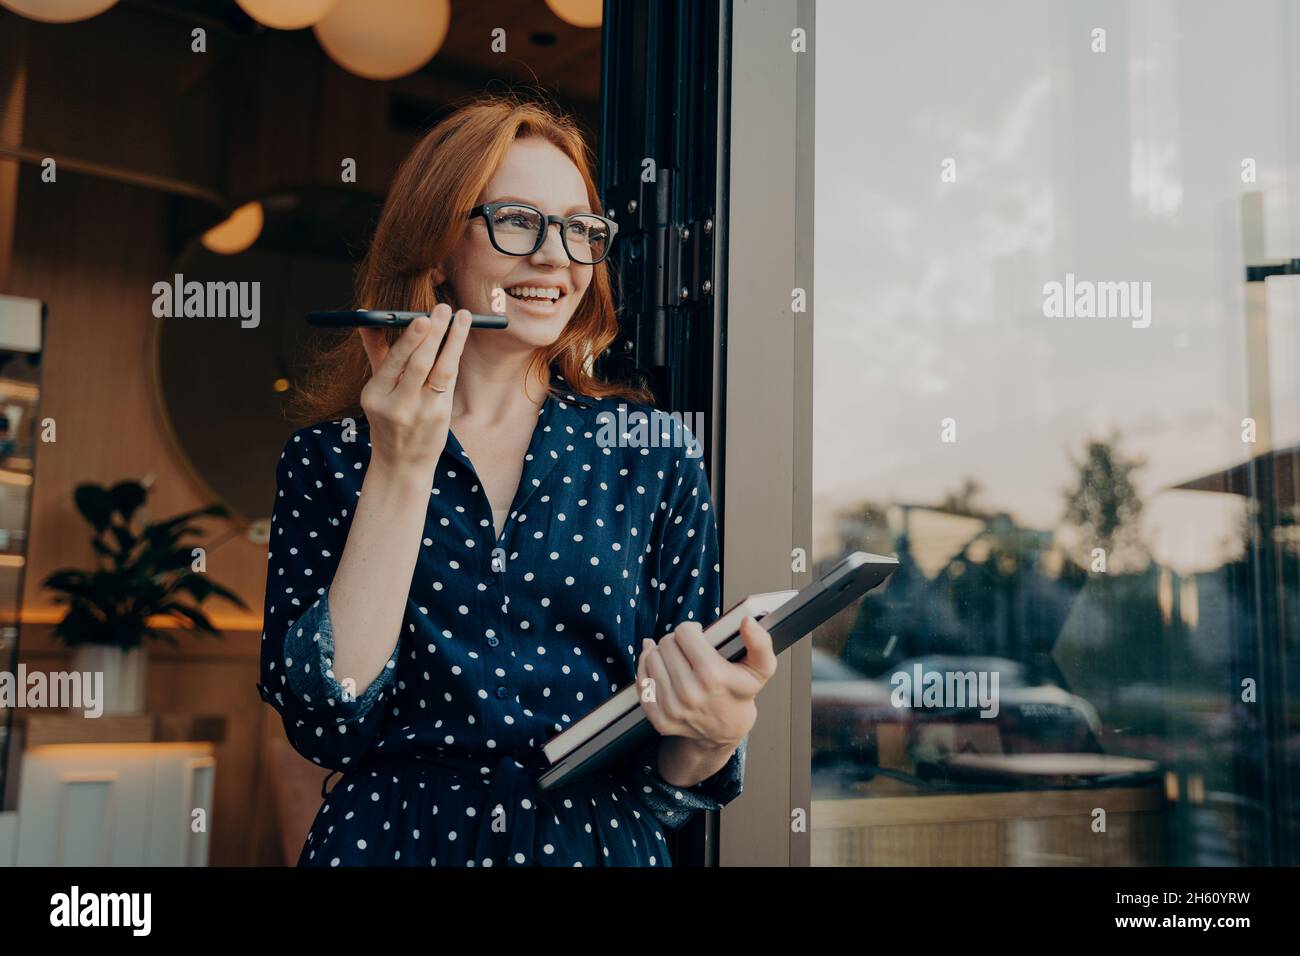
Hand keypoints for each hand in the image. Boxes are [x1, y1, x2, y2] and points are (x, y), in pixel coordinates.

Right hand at [357, 303, 470, 478]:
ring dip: (453, 341)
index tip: (422, 318)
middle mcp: (397, 405)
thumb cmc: (388, 419)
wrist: (401, 464)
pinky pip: (449, 382)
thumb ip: (375, 353)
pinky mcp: (440, 417)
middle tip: (443, 309)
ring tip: (462, 317)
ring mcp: (421, 412)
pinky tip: (458, 338)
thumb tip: (366, 319)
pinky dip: (454, 357)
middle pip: (419, 364)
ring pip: (441, 371)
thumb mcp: (376, 390)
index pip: (393, 362)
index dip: (410, 340)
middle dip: (433, 334)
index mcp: (374, 396)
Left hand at [635, 615, 778, 750]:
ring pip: (651, 658)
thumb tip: (747, 621)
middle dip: (677, 641)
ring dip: (661, 654)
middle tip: (688, 650)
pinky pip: (641, 681)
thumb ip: (760, 642)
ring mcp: (672, 708)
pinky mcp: (658, 718)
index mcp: (713, 675)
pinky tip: (661, 668)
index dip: (692, 629)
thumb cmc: (740, 694)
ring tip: (676, 659)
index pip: (685, 632)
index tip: (699, 636)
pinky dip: (647, 670)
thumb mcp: (761, 668)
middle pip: (666, 643)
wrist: (725, 731)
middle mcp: (689, 693)